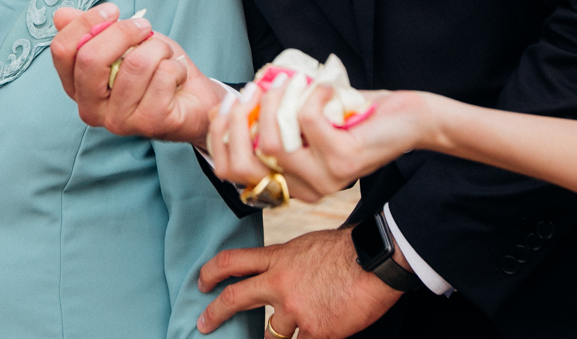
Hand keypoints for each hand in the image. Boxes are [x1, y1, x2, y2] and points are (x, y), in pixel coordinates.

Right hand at [50, 5, 225, 145]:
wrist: (192, 100)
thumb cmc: (153, 70)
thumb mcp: (122, 42)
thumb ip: (92, 30)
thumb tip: (61, 16)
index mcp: (77, 86)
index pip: (62, 50)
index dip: (86, 22)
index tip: (113, 11)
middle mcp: (90, 108)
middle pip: (90, 58)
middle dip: (123, 32)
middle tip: (144, 28)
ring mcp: (118, 120)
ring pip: (135, 64)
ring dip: (158, 48)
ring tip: (164, 56)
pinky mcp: (149, 124)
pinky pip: (162, 76)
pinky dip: (175, 66)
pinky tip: (176, 77)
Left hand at [197, 229, 401, 337]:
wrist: (375, 260)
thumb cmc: (348, 249)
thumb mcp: (307, 246)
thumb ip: (287, 262)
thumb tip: (279, 273)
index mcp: (278, 259)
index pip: (232, 262)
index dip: (210, 272)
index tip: (201, 282)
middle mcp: (280, 284)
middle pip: (235, 299)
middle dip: (214, 314)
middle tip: (203, 323)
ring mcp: (296, 309)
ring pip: (271, 334)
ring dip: (275, 338)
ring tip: (280, 338)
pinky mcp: (316, 331)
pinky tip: (315, 335)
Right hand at [209, 82, 432, 200]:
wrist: (405, 119)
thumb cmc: (349, 114)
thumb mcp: (299, 119)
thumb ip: (268, 119)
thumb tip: (230, 104)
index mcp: (288, 182)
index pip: (230, 171)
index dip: (219, 135)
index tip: (227, 102)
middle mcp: (303, 189)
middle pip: (242, 164)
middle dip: (235, 120)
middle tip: (251, 89)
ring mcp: (323, 180)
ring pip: (269, 144)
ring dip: (272, 102)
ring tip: (288, 82)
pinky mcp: (342, 162)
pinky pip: (306, 121)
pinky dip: (310, 94)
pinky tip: (323, 88)